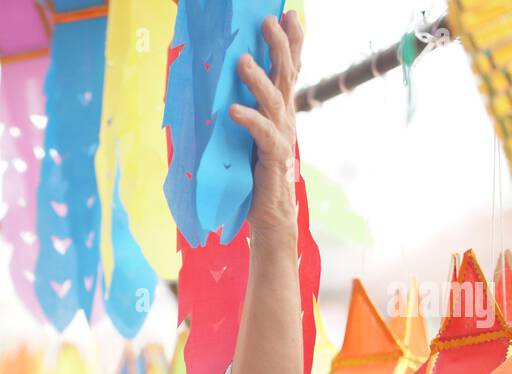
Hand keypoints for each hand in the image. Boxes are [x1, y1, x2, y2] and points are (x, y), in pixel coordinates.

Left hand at [229, 11, 303, 237]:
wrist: (270, 216)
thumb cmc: (254, 176)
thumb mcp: (248, 137)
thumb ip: (242, 113)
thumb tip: (217, 91)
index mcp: (281, 112)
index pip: (291, 70)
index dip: (294, 42)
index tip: (290, 14)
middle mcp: (286, 119)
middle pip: (286, 75)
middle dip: (279, 46)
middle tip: (268, 22)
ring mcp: (281, 137)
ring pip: (274, 100)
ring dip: (258, 79)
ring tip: (242, 60)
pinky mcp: (272, 158)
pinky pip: (262, 134)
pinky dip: (248, 120)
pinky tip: (232, 110)